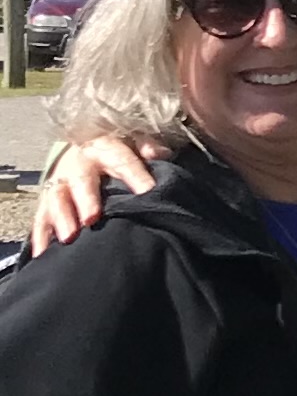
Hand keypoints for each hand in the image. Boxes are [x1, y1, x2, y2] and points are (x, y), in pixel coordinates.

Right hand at [30, 136, 165, 255]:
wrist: (84, 151)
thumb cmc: (116, 153)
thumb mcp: (133, 143)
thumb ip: (146, 146)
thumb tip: (157, 152)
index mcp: (105, 149)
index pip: (122, 160)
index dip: (135, 175)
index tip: (147, 191)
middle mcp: (79, 165)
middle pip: (82, 181)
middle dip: (86, 200)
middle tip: (92, 219)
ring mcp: (60, 183)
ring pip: (57, 199)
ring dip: (62, 218)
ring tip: (69, 237)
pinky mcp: (47, 201)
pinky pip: (41, 218)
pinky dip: (41, 236)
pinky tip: (43, 252)